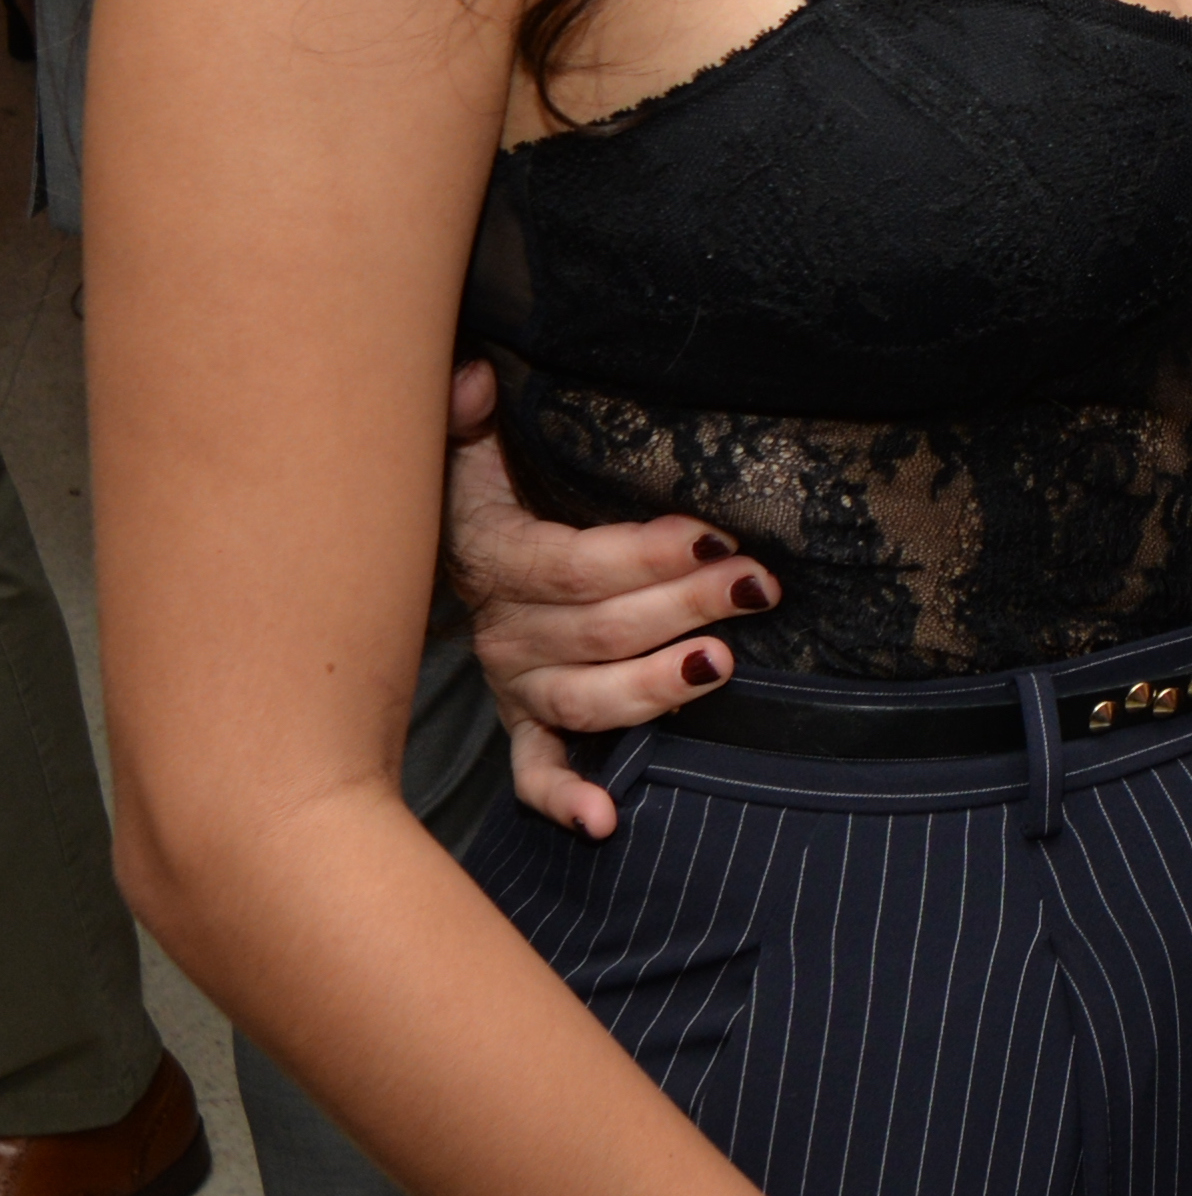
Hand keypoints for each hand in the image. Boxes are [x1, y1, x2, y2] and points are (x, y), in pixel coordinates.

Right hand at [442, 360, 778, 837]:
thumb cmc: (483, 493)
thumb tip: (473, 375)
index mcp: (499, 559)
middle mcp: (505, 631)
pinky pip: (535, 771)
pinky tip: (605, 820)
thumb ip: (468, 416)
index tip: (719, 535)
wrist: (430, 564)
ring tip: (722, 664)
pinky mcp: (524, 724)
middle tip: (756, 587)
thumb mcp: (470, 449)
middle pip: (602, 630)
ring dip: (656, 687)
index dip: (649, 554)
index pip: (578, 565)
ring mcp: (516, 685)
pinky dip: (564, 797)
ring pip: (587, 699)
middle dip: (684, 606)